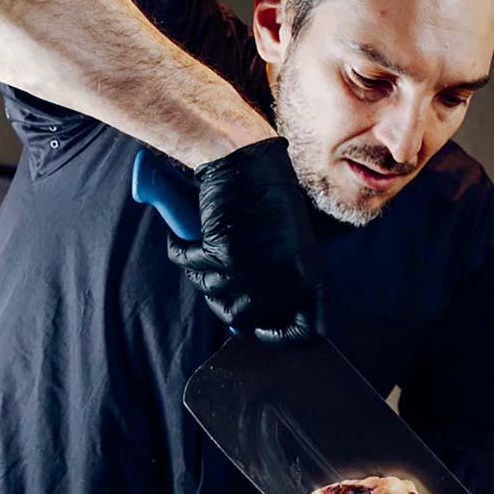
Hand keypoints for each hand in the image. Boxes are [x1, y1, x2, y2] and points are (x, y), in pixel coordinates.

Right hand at [167, 137, 324, 342]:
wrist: (245, 157)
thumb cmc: (264, 198)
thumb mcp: (287, 246)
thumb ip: (278, 283)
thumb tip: (251, 323)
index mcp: (310, 277)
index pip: (305, 332)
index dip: (279, 336)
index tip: (258, 328)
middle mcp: (286, 279)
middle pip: (244, 317)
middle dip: (223, 298)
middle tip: (216, 271)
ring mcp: (254, 269)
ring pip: (213, 293)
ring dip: (201, 271)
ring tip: (203, 243)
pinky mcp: (224, 253)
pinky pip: (192, 266)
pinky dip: (183, 249)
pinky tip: (187, 233)